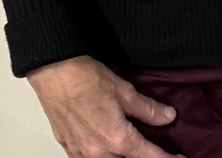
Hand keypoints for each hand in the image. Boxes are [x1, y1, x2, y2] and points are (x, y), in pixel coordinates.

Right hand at [27, 54, 184, 157]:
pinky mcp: (68, 148)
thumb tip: (167, 116)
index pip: (150, 157)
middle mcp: (99, 153)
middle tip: (152, 148)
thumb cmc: (85, 78)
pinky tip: (105, 146)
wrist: (54, 72)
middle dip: (141, 157)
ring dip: (121, 156)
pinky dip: (102, 155)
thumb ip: (147, 108)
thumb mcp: (124, 90)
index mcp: (117, 139)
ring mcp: (81, 154)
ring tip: (128, 144)